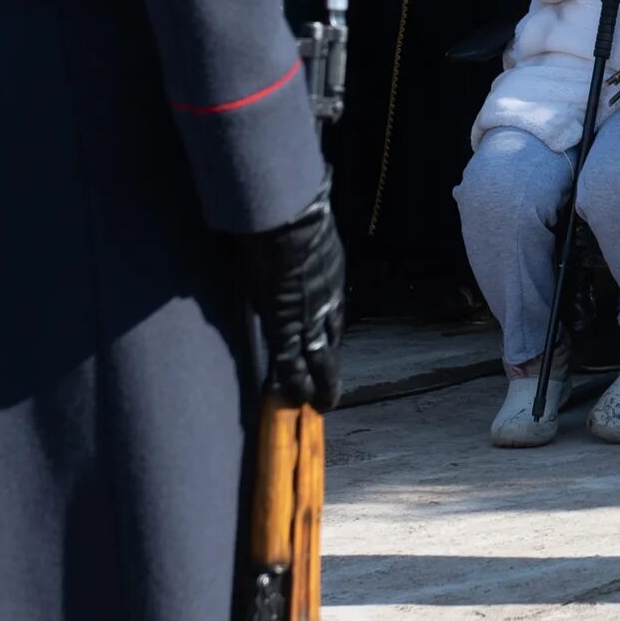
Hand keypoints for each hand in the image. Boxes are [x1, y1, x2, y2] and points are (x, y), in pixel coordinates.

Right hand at [239, 198, 346, 409]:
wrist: (291, 215)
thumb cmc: (296, 213)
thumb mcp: (311, 232)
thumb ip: (306, 244)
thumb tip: (291, 234)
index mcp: (331, 279)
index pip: (332, 318)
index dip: (328, 338)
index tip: (325, 353)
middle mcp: (327, 302)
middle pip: (331, 343)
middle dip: (329, 372)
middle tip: (329, 396)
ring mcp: (308, 315)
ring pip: (317, 360)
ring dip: (318, 386)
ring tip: (315, 407)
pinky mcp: (286, 324)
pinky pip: (291, 363)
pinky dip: (293, 385)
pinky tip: (293, 401)